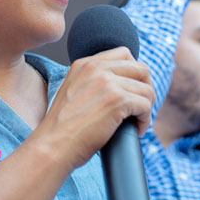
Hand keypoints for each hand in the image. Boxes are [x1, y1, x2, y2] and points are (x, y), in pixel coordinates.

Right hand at [32, 47, 154, 171]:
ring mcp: (107, 82)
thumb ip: (93, 82)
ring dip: (147, 107)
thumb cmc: (62, 129)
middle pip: (140, 68)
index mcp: (84, 64)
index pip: (124, 54)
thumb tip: (122, 86)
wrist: (52, 146)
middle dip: (146, 87)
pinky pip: (146, 105)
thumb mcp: (74, 92)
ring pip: (146, 89)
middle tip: (142, 106)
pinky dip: (146, 119)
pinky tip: (137, 129)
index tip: (134, 90)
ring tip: (138, 121)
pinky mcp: (117, 100)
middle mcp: (96, 68)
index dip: (135, 73)